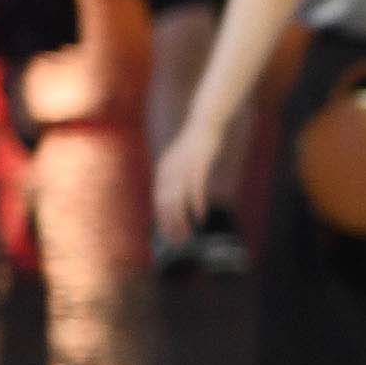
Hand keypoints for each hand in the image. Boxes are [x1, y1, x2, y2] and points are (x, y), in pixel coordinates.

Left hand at [149, 128, 220, 242]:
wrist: (207, 123)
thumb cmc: (198, 144)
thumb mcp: (183, 160)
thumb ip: (179, 177)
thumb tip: (181, 196)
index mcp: (164, 171)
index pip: (159, 201)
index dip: (163, 219)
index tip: (169, 235)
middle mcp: (169, 170)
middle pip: (165, 203)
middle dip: (170, 224)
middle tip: (177, 241)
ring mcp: (183, 167)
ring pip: (178, 198)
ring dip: (181, 219)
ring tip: (187, 234)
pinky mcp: (198, 165)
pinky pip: (195, 188)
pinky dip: (196, 204)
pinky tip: (200, 216)